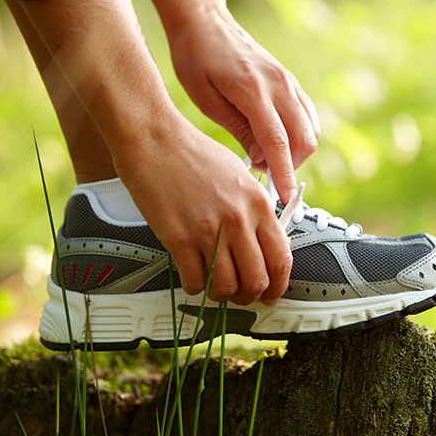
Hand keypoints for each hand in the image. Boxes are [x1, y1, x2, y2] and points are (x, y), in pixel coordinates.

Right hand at [112, 111, 291, 303]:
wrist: (154, 139)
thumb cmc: (194, 154)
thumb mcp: (240, 176)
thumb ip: (255, 209)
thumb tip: (264, 242)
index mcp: (258, 204)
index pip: (281, 259)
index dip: (278, 285)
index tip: (272, 293)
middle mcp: (238, 220)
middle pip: (256, 280)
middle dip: (250, 296)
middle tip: (241, 296)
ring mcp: (208, 231)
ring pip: (225, 287)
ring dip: (221, 295)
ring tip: (215, 288)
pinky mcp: (178, 238)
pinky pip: (194, 281)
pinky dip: (195, 287)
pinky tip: (192, 278)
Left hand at [167, 0, 319, 202]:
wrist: (204, 19)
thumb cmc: (195, 57)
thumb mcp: (205, 98)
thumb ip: (238, 129)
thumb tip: (261, 159)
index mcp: (253, 90)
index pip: (278, 142)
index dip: (283, 173)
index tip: (285, 197)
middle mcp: (279, 84)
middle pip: (304, 139)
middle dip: (290, 165)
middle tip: (260, 170)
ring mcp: (288, 81)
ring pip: (311, 129)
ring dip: (294, 151)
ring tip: (262, 154)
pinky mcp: (290, 80)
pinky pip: (307, 115)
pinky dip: (298, 134)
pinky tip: (273, 138)